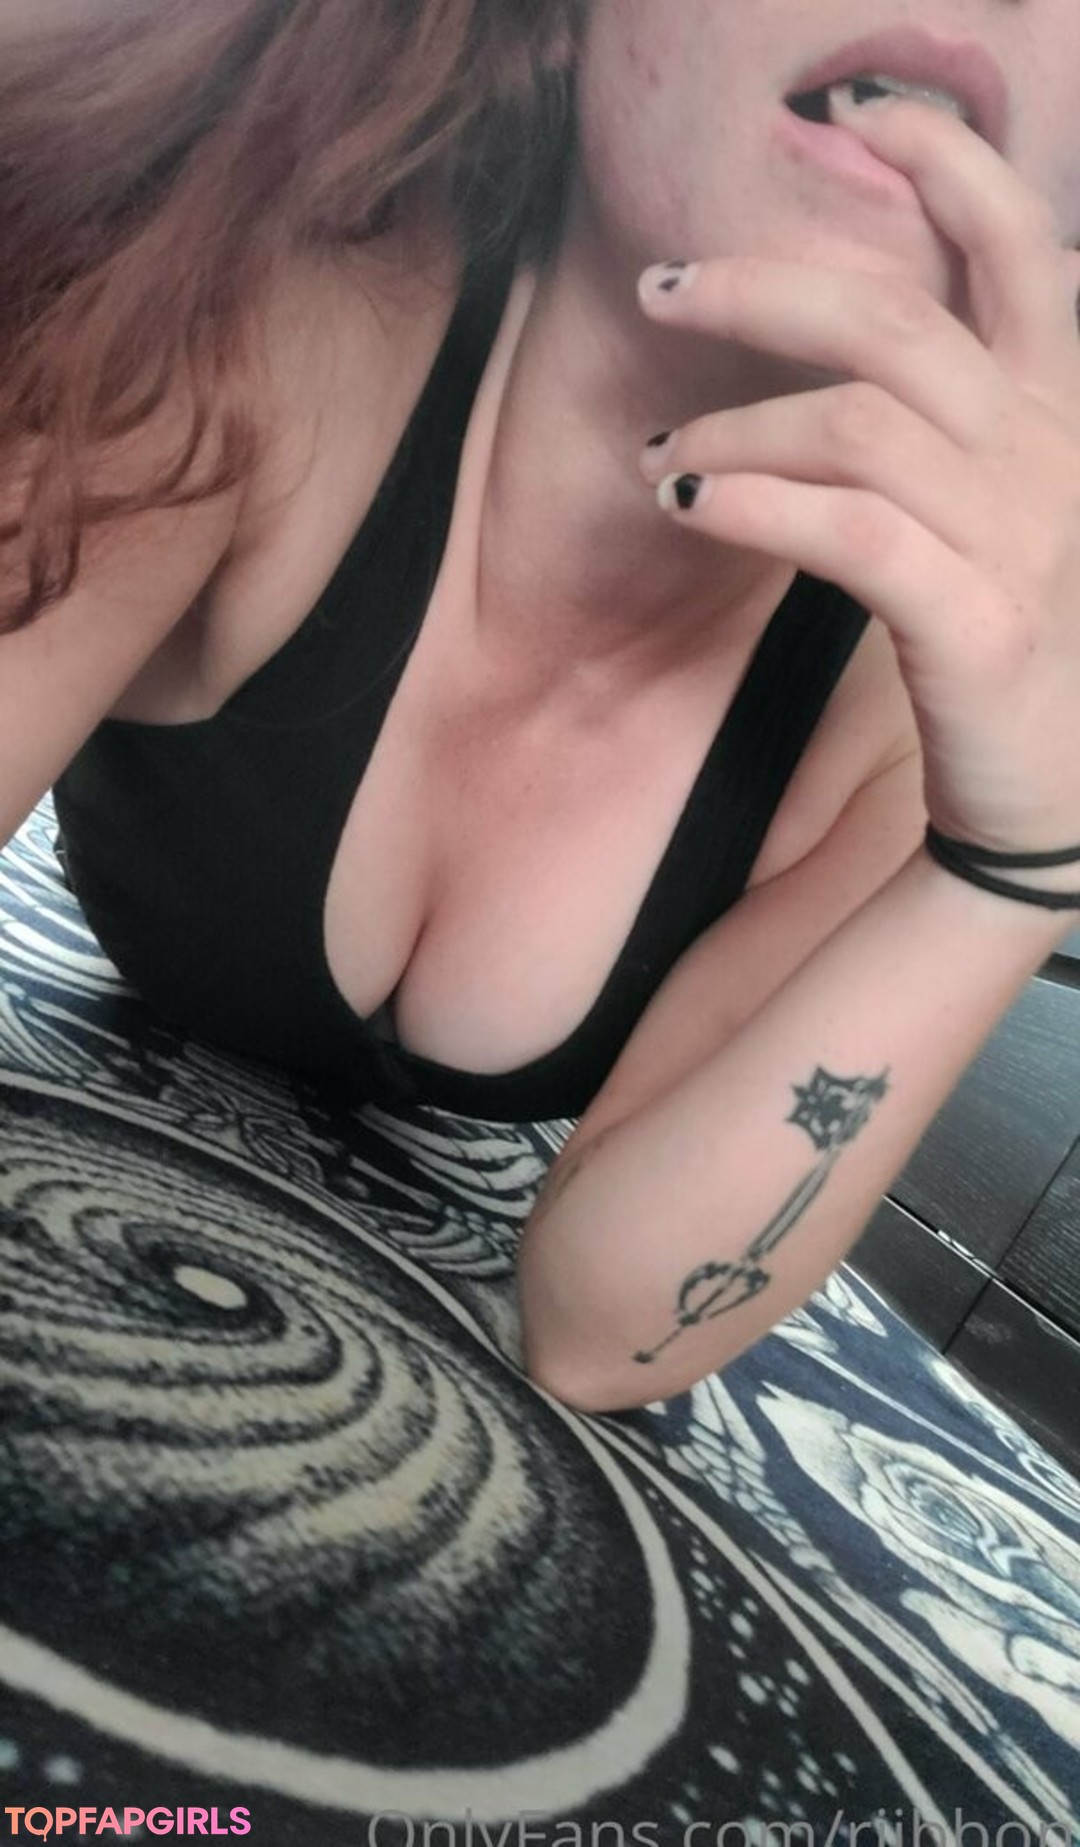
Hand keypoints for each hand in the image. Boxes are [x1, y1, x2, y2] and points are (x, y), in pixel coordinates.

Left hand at [637, 100, 1079, 859]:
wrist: (1054, 801)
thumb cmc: (1005, 649)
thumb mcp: (1000, 514)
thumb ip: (949, 427)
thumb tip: (855, 352)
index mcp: (1057, 418)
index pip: (1020, 249)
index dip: (946, 161)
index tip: (854, 112)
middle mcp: (1051, 458)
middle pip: (900, 322)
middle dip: (766, 286)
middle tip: (664, 289)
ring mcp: (1024, 540)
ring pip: (858, 426)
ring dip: (733, 428)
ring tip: (660, 462)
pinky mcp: (983, 626)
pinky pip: (852, 533)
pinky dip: (758, 505)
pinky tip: (691, 506)